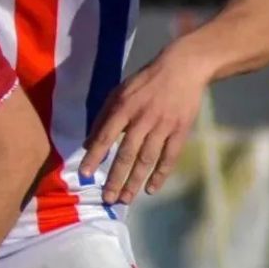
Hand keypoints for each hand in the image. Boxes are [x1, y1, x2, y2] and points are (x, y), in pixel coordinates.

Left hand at [80, 47, 210, 204]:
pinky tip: (151, 189)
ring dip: (135, 181)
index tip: (85, 174)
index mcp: (124, 107)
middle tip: (107, 198)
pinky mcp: (181, 130)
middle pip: (127, 154)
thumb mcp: (119, 93)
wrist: (184, 67)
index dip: (94, 156)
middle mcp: (143, 118)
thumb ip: (103, 118)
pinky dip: (161, 174)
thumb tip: (87, 144)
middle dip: (115, 178)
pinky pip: (170, 157)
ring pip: (147, 159)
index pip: (106, 136)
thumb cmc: (145, 82)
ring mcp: (163, 125)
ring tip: (125, 199)